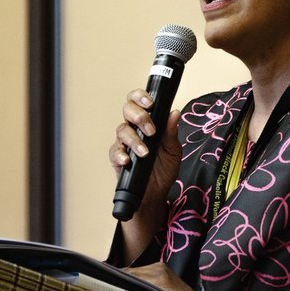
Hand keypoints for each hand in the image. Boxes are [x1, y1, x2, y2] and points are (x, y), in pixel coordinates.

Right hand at [109, 88, 181, 258]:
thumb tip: (175, 113)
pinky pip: (114, 151)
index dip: (141, 97)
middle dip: (139, 116)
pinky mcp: (117, 158)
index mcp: (148, 122)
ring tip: (145, 153)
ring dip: (134, 140)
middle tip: (151, 130)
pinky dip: (120, 154)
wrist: (156, 194)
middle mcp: (134, 129)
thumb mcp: (173, 151)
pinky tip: (128, 160)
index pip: (139, 101)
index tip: (151, 103)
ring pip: (122, 130)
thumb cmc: (164, 169)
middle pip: (127, 110)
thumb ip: (172, 132)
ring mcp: (124, 143)